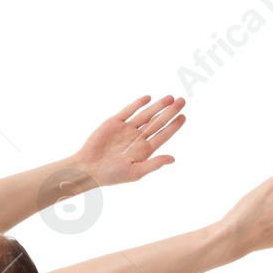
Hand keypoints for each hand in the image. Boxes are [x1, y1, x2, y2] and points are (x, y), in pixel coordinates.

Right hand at [71, 94, 186, 186]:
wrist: (88, 168)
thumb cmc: (111, 175)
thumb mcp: (135, 172)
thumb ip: (154, 164)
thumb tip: (173, 158)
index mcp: (144, 150)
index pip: (163, 135)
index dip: (174, 126)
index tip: (183, 116)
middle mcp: (137, 138)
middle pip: (157, 122)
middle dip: (170, 112)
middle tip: (182, 101)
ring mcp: (126, 129)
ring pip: (146, 115)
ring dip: (158, 106)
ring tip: (170, 97)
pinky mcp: (114, 123)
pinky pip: (128, 111)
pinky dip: (137, 104)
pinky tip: (148, 98)